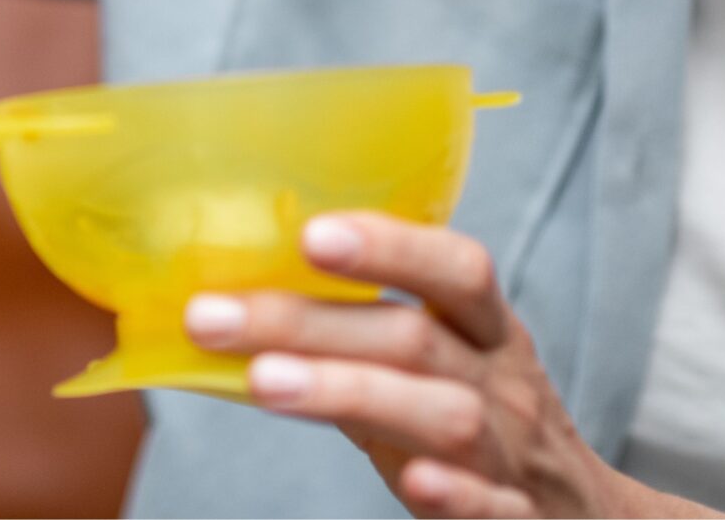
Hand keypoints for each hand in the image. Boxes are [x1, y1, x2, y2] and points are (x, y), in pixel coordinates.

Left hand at [183, 213, 713, 517]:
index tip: (309, 232)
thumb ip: (356, 333)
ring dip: (352, 391)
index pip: (455, 268)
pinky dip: (458, 495)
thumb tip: (230, 297)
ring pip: (446, 417)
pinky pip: (496, 509)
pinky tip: (415, 482)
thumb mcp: (439, 366)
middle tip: (210, 316)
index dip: (388, 246)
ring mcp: (514, 457)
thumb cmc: (479, 424)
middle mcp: (502, 384)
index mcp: (486, 331)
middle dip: (308, 323)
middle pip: (415, 339)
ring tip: (265, 382)